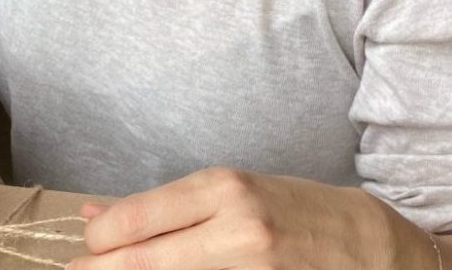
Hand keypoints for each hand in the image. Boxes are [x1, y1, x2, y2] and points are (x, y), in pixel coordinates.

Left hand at [67, 166, 416, 269]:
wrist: (367, 246)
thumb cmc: (293, 209)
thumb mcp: (230, 192)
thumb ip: (162, 207)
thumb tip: (93, 214)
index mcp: (224, 189)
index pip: (136, 219)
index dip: (97, 242)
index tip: (83, 248)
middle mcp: (235, 230)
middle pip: (142, 262)